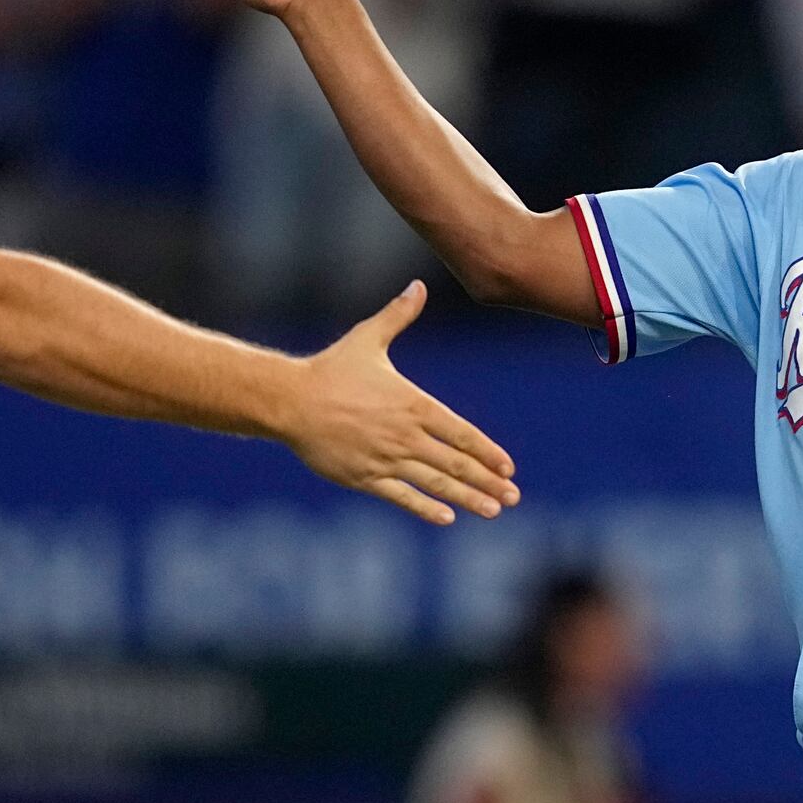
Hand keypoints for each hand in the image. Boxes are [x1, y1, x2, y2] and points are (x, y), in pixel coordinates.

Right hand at [282, 281, 520, 524]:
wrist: (289, 400)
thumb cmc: (331, 369)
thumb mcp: (368, 338)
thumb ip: (399, 316)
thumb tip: (418, 286)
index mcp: (413, 404)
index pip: (461, 433)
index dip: (488, 452)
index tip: (508, 468)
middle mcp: (405, 434)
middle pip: (456, 462)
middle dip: (487, 481)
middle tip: (512, 497)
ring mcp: (385, 458)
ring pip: (435, 482)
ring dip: (467, 498)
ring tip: (492, 510)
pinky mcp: (363, 477)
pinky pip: (401, 496)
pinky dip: (425, 508)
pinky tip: (447, 517)